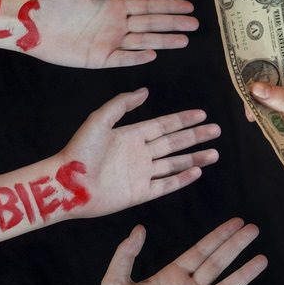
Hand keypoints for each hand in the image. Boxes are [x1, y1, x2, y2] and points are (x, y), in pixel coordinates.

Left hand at [31, 0, 196, 68]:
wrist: (32, 24)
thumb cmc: (52, 0)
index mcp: (114, 6)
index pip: (149, 6)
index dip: (168, 6)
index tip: (187, 6)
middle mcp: (117, 24)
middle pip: (153, 23)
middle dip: (174, 24)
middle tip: (195, 24)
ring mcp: (110, 42)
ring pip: (144, 40)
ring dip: (164, 40)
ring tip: (185, 40)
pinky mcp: (100, 58)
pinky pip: (124, 58)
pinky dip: (138, 56)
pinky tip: (153, 54)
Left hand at [59, 88, 219, 218]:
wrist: (67, 183)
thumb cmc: (79, 151)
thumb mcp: (99, 120)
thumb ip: (122, 105)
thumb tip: (145, 91)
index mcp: (132, 135)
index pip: (164, 125)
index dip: (183, 120)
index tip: (202, 114)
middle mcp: (140, 153)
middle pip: (175, 143)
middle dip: (196, 137)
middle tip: (216, 130)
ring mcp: (141, 174)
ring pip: (175, 164)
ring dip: (195, 158)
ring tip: (215, 153)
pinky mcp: (140, 193)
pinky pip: (165, 185)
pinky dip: (182, 179)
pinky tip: (197, 172)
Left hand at [98, 220, 266, 284]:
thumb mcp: (114, 282)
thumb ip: (125, 254)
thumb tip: (139, 228)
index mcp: (172, 276)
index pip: (201, 251)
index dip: (219, 236)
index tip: (237, 222)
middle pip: (217, 263)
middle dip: (236, 246)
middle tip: (254, 229)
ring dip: (243, 273)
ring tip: (262, 259)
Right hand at [247, 60, 283, 190]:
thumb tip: (257, 88)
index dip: (267, 64)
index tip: (244, 68)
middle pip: (275, 85)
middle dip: (260, 89)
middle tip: (244, 96)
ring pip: (272, 105)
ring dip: (261, 108)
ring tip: (251, 115)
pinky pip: (274, 123)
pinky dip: (266, 123)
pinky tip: (259, 125)